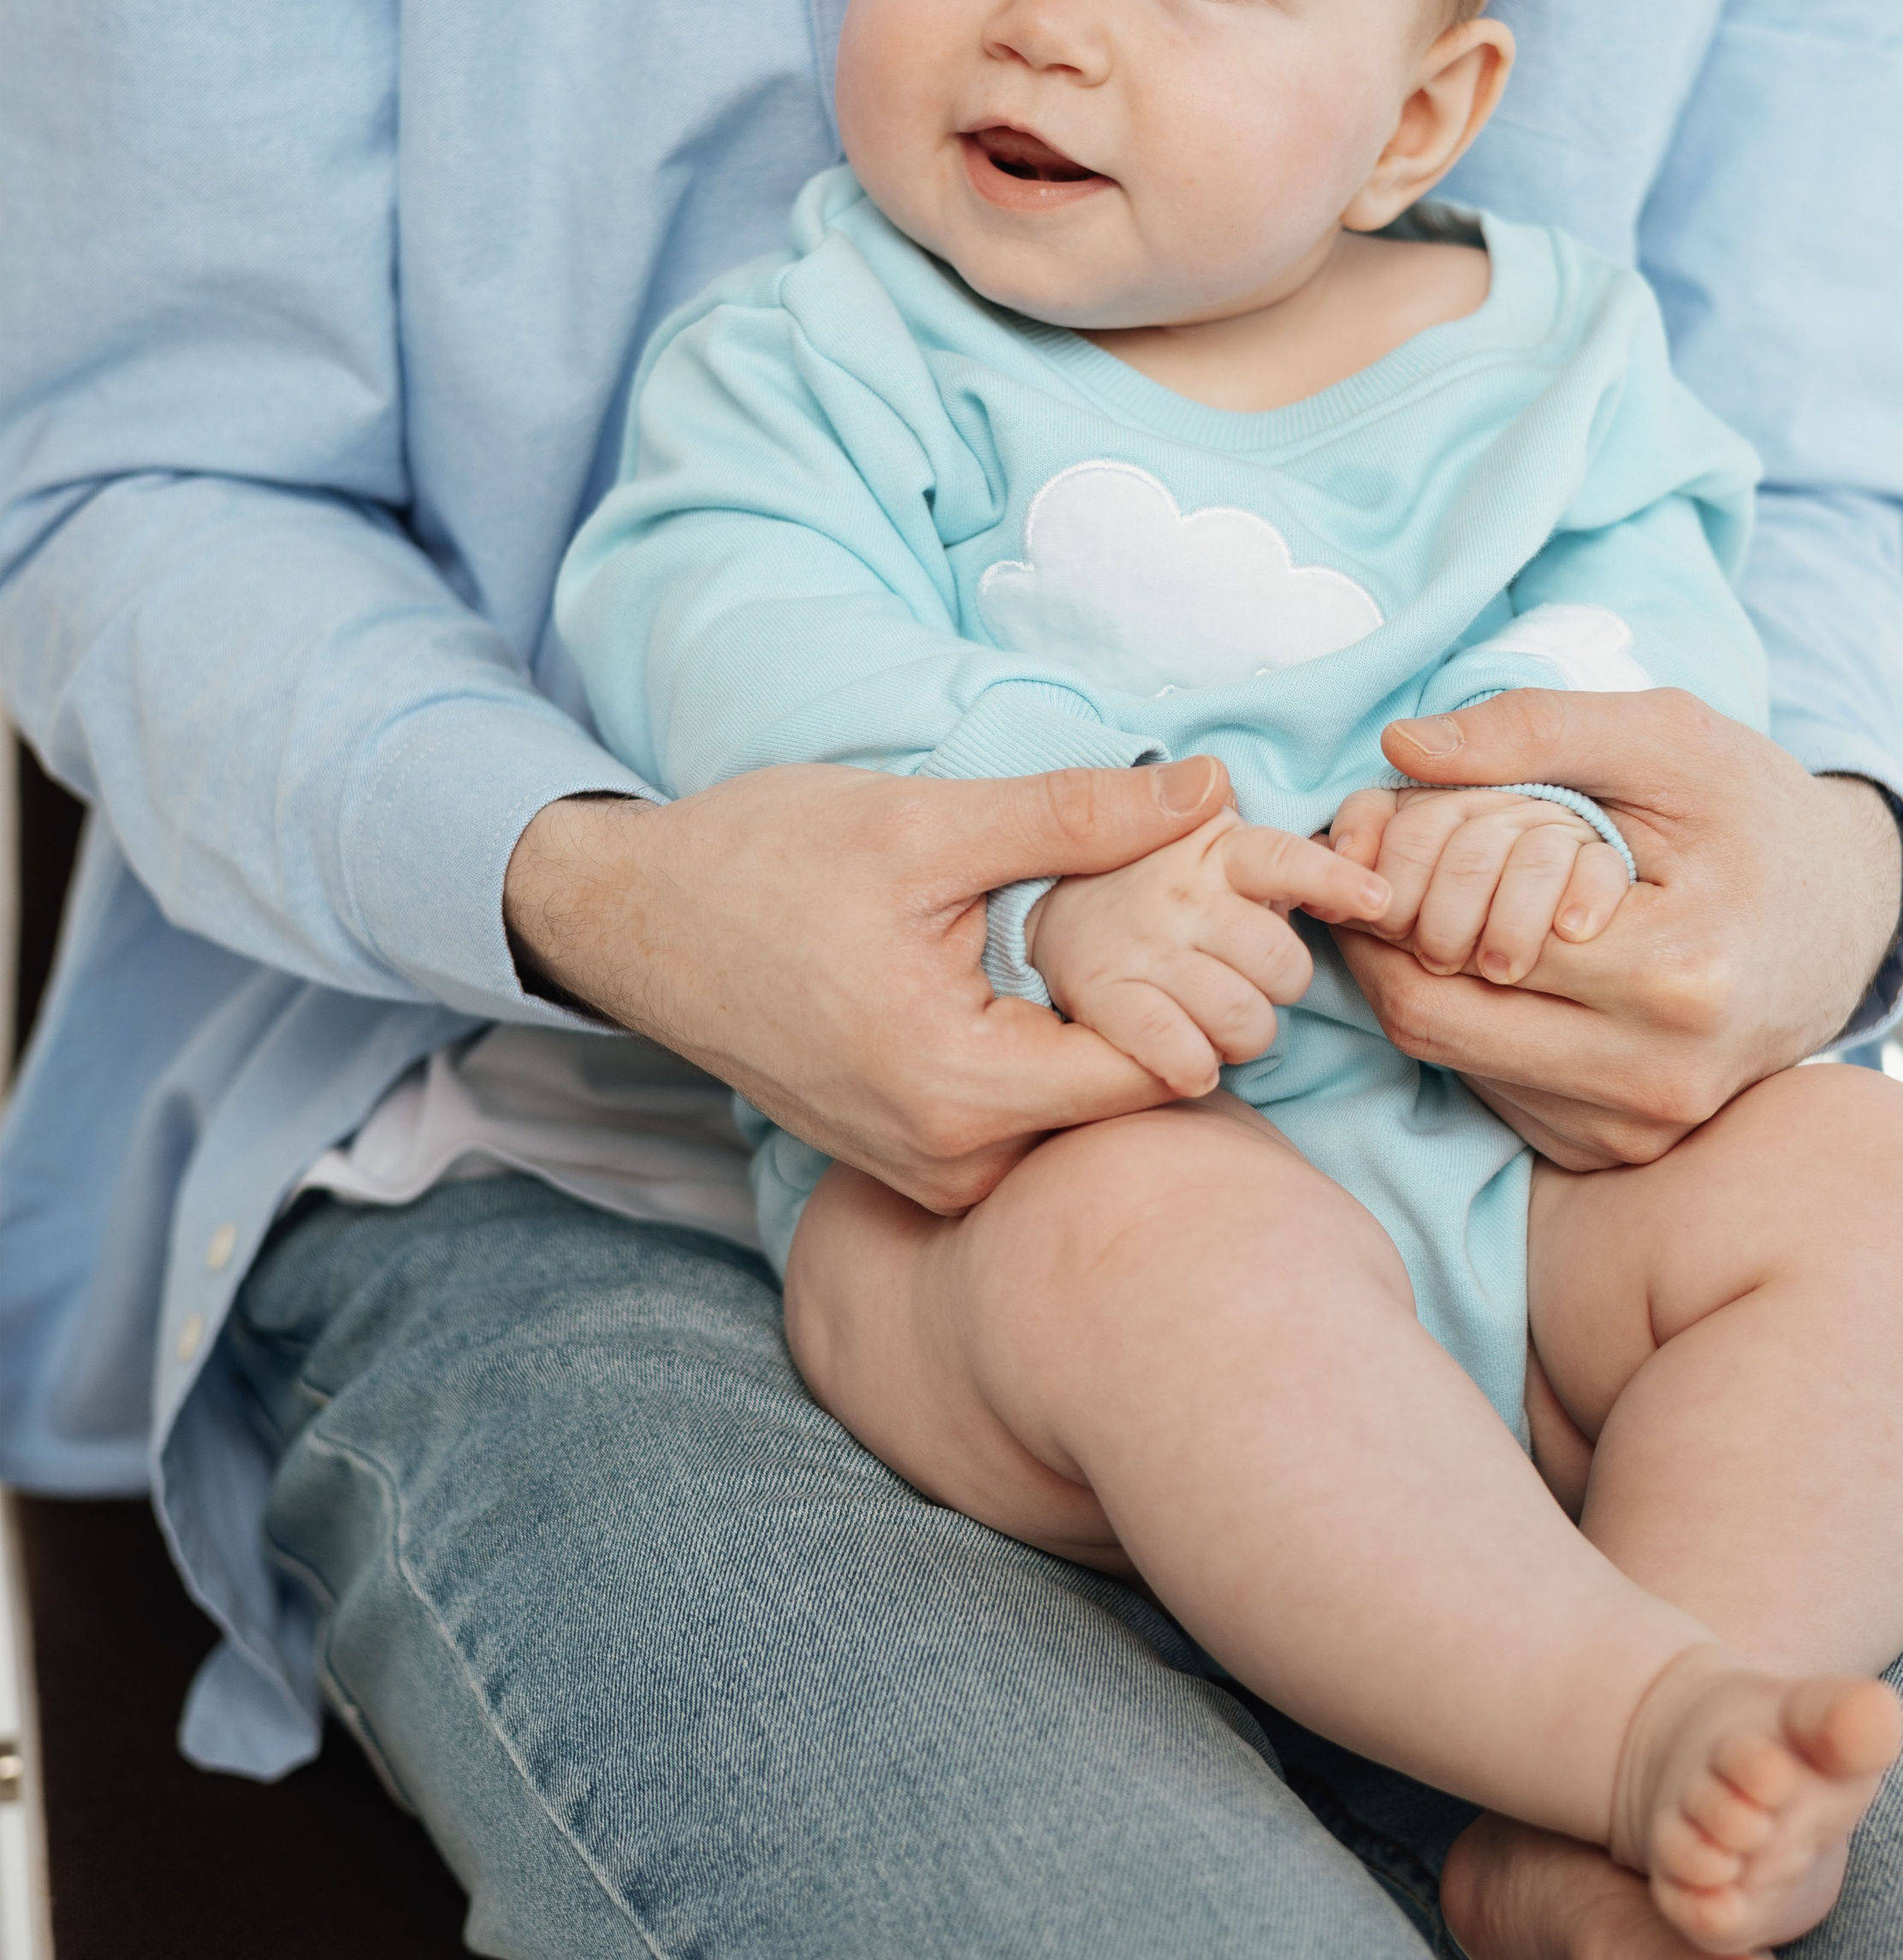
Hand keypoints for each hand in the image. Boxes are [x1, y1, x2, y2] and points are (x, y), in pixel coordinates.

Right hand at [503, 757, 1234, 1210]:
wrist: (632, 919)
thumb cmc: (761, 863)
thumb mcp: (926, 824)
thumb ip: (1079, 816)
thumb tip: (1214, 788)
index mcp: (960, 1089)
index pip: (1159, 1067)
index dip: (1200, 981)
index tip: (1195, 904)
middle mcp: (950, 1161)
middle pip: (1127, 1097)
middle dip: (1159, 1002)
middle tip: (1159, 908)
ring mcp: (929, 1171)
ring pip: (1079, 1111)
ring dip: (1105, 1027)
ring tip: (1085, 933)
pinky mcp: (912, 1159)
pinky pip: (1025, 1118)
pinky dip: (1050, 1050)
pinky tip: (1029, 972)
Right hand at [1025, 810, 1390, 1096]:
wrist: (1046, 903)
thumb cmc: (1164, 886)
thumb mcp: (1218, 853)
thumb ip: (1285, 868)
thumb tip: (1367, 888)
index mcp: (1217, 849)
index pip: (1287, 861)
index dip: (1337, 881)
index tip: (1380, 900)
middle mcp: (1180, 892)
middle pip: (1281, 962)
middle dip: (1282, 989)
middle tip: (1252, 985)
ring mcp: (1140, 944)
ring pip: (1241, 1018)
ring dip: (1244, 1037)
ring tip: (1219, 1023)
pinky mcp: (1101, 994)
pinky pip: (1179, 1052)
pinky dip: (1198, 1067)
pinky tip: (1191, 1061)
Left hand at [1335, 691, 1902, 1170]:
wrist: (1847, 918)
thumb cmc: (1757, 816)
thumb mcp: (1667, 741)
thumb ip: (1534, 731)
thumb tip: (1399, 748)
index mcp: (1673, 979)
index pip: (1457, 939)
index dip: (1402, 875)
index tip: (1385, 822)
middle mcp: (1654, 1079)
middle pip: (1430, 1015)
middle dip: (1383, 935)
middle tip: (1377, 867)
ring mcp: (1636, 1128)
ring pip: (1446, 1057)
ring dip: (1415, 977)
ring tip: (1440, 900)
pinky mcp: (1615, 1148)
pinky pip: (1486, 1086)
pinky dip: (1464, 1017)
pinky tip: (1488, 954)